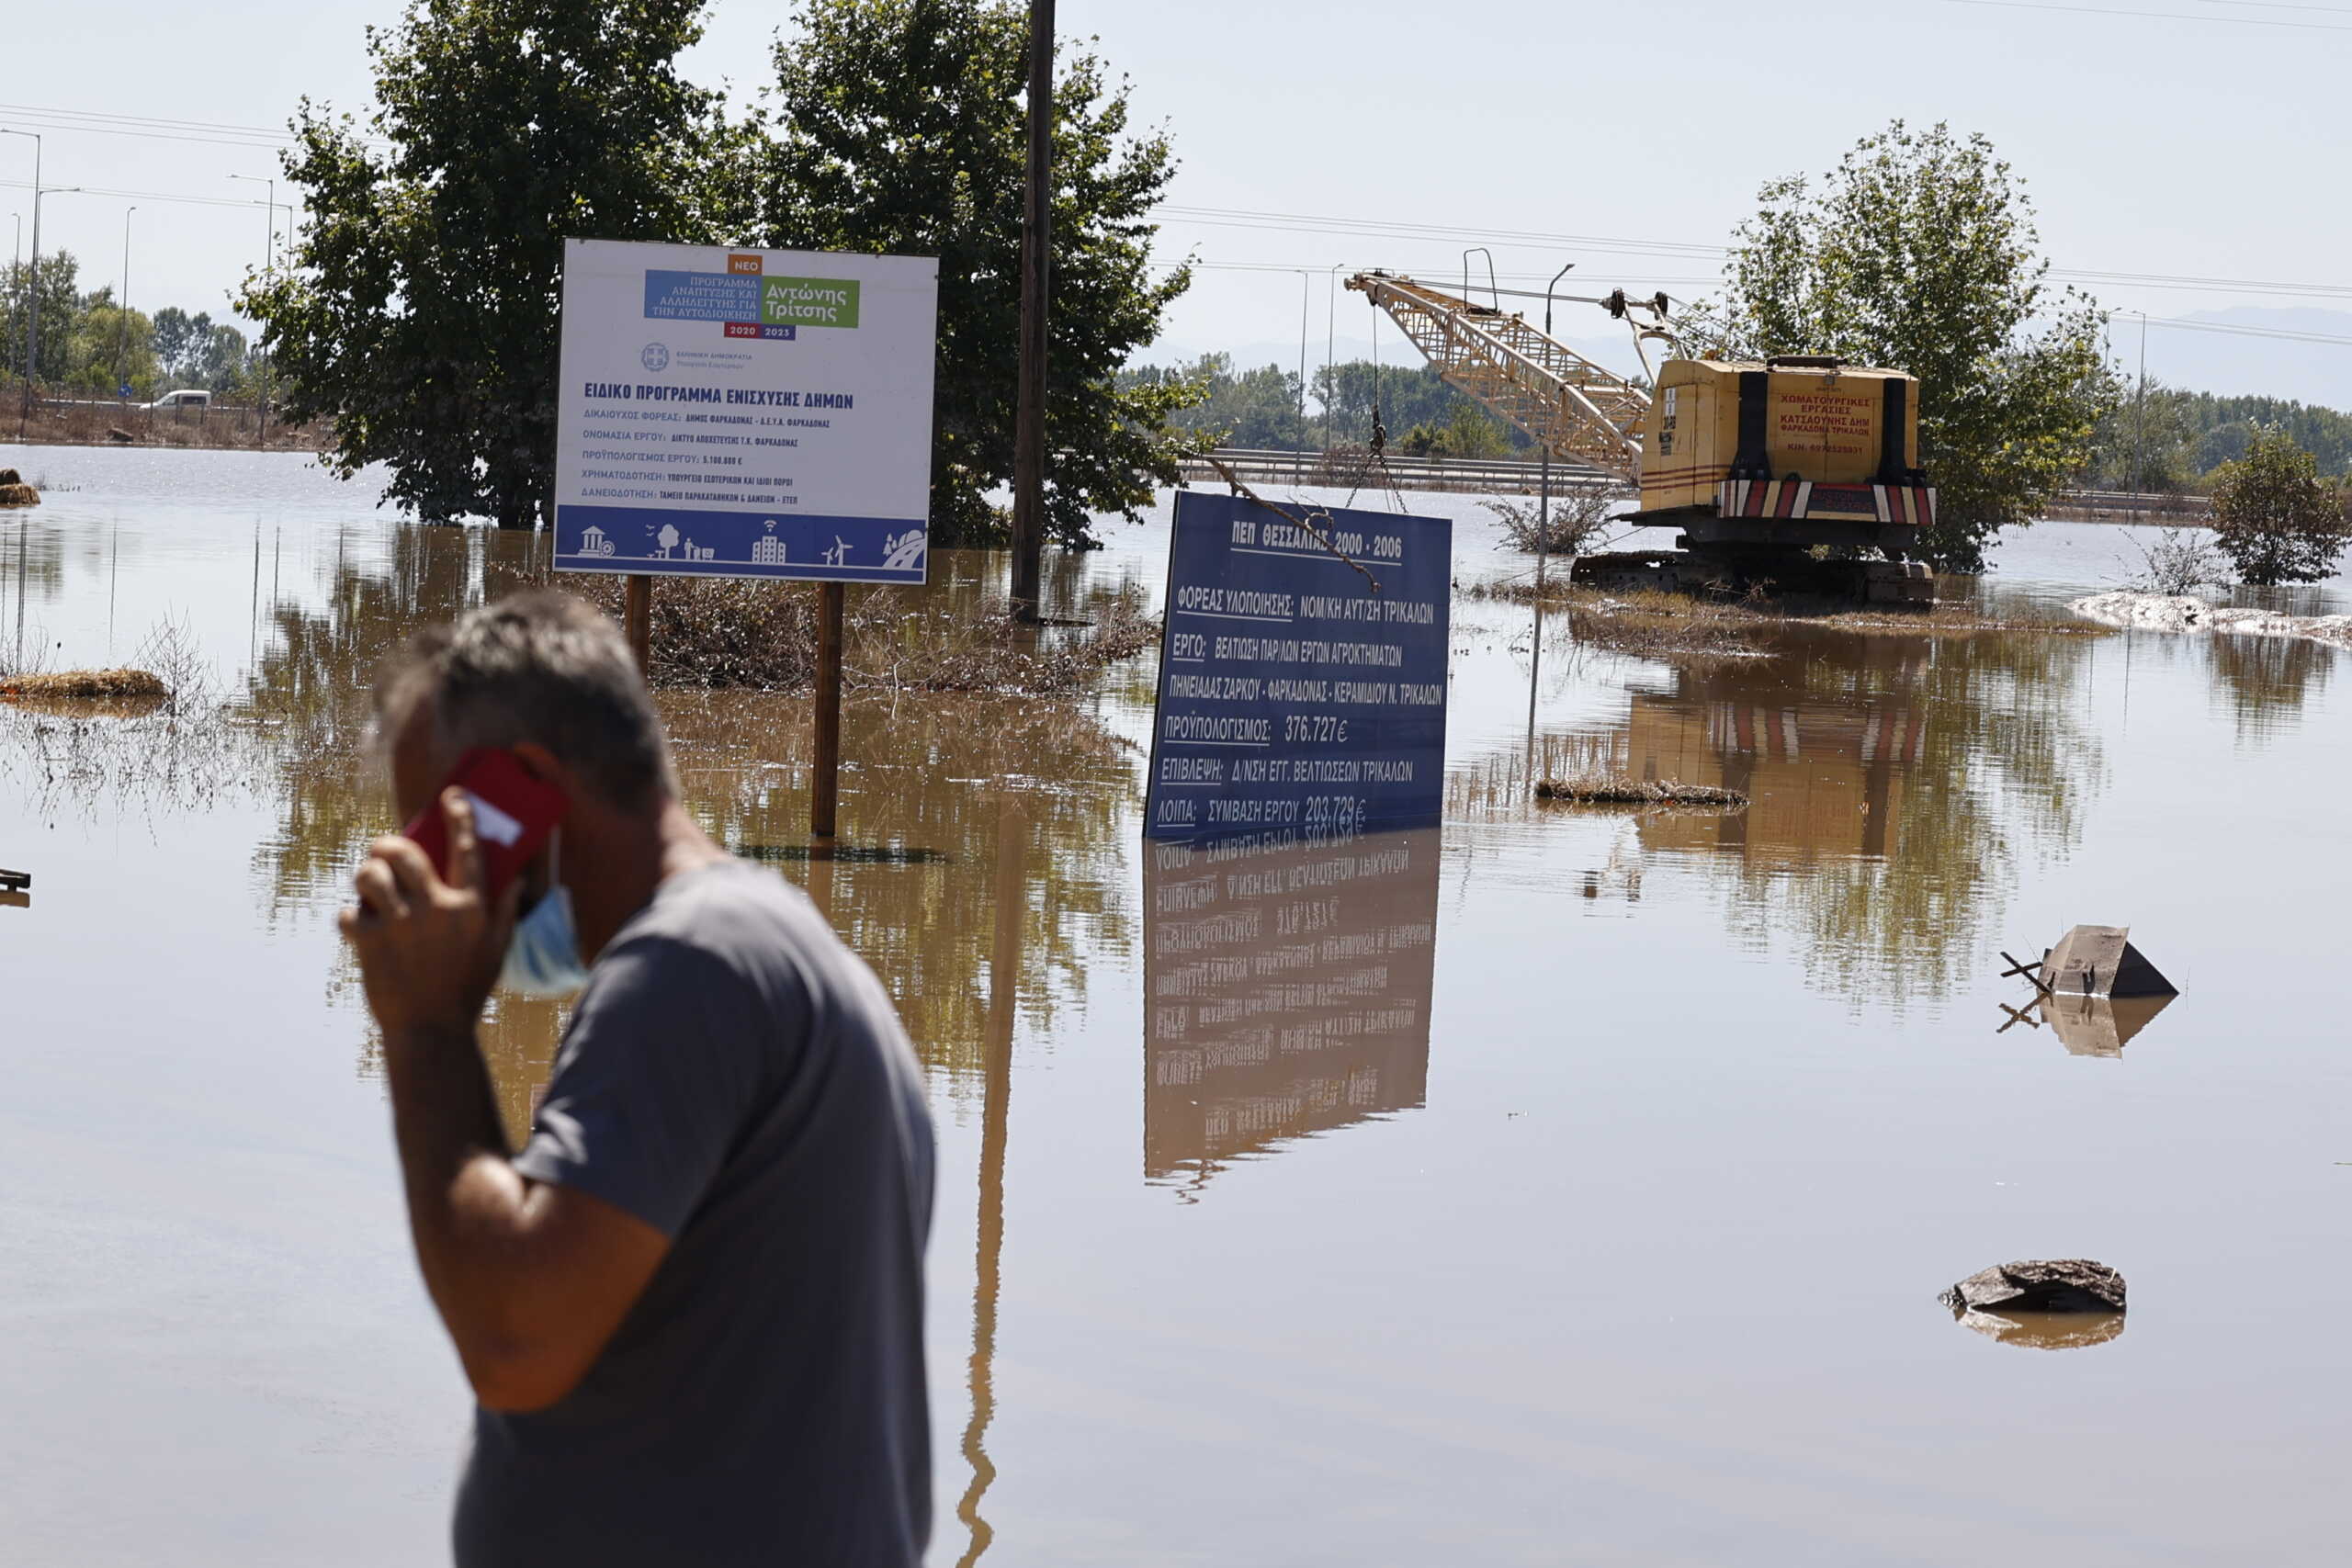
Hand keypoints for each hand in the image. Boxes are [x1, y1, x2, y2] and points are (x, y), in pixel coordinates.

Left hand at [341, 789, 522, 1041]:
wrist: (429, 1032)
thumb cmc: (466, 991)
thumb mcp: (496, 951)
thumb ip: (505, 912)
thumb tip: (518, 879)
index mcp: (470, 908)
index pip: (467, 849)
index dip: (460, 816)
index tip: (452, 797)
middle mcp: (436, 909)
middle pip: (404, 852)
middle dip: (388, 844)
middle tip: (383, 850)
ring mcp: (400, 925)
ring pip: (370, 876)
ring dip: (365, 876)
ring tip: (369, 886)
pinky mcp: (370, 942)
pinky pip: (351, 913)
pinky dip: (352, 918)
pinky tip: (361, 929)